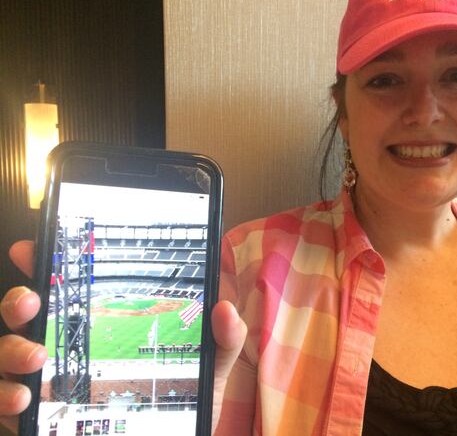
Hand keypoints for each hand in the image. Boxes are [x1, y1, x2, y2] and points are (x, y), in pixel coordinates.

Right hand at [0, 241, 246, 435]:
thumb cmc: (185, 402)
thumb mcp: (208, 367)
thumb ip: (222, 339)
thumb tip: (224, 308)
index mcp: (105, 325)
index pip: (72, 287)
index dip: (47, 264)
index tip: (35, 249)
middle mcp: (71, 347)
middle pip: (29, 313)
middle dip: (19, 300)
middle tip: (32, 303)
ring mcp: (50, 380)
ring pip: (9, 352)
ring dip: (11, 349)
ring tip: (35, 358)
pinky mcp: (40, 416)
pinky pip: (6, 400)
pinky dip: (4, 395)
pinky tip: (23, 398)